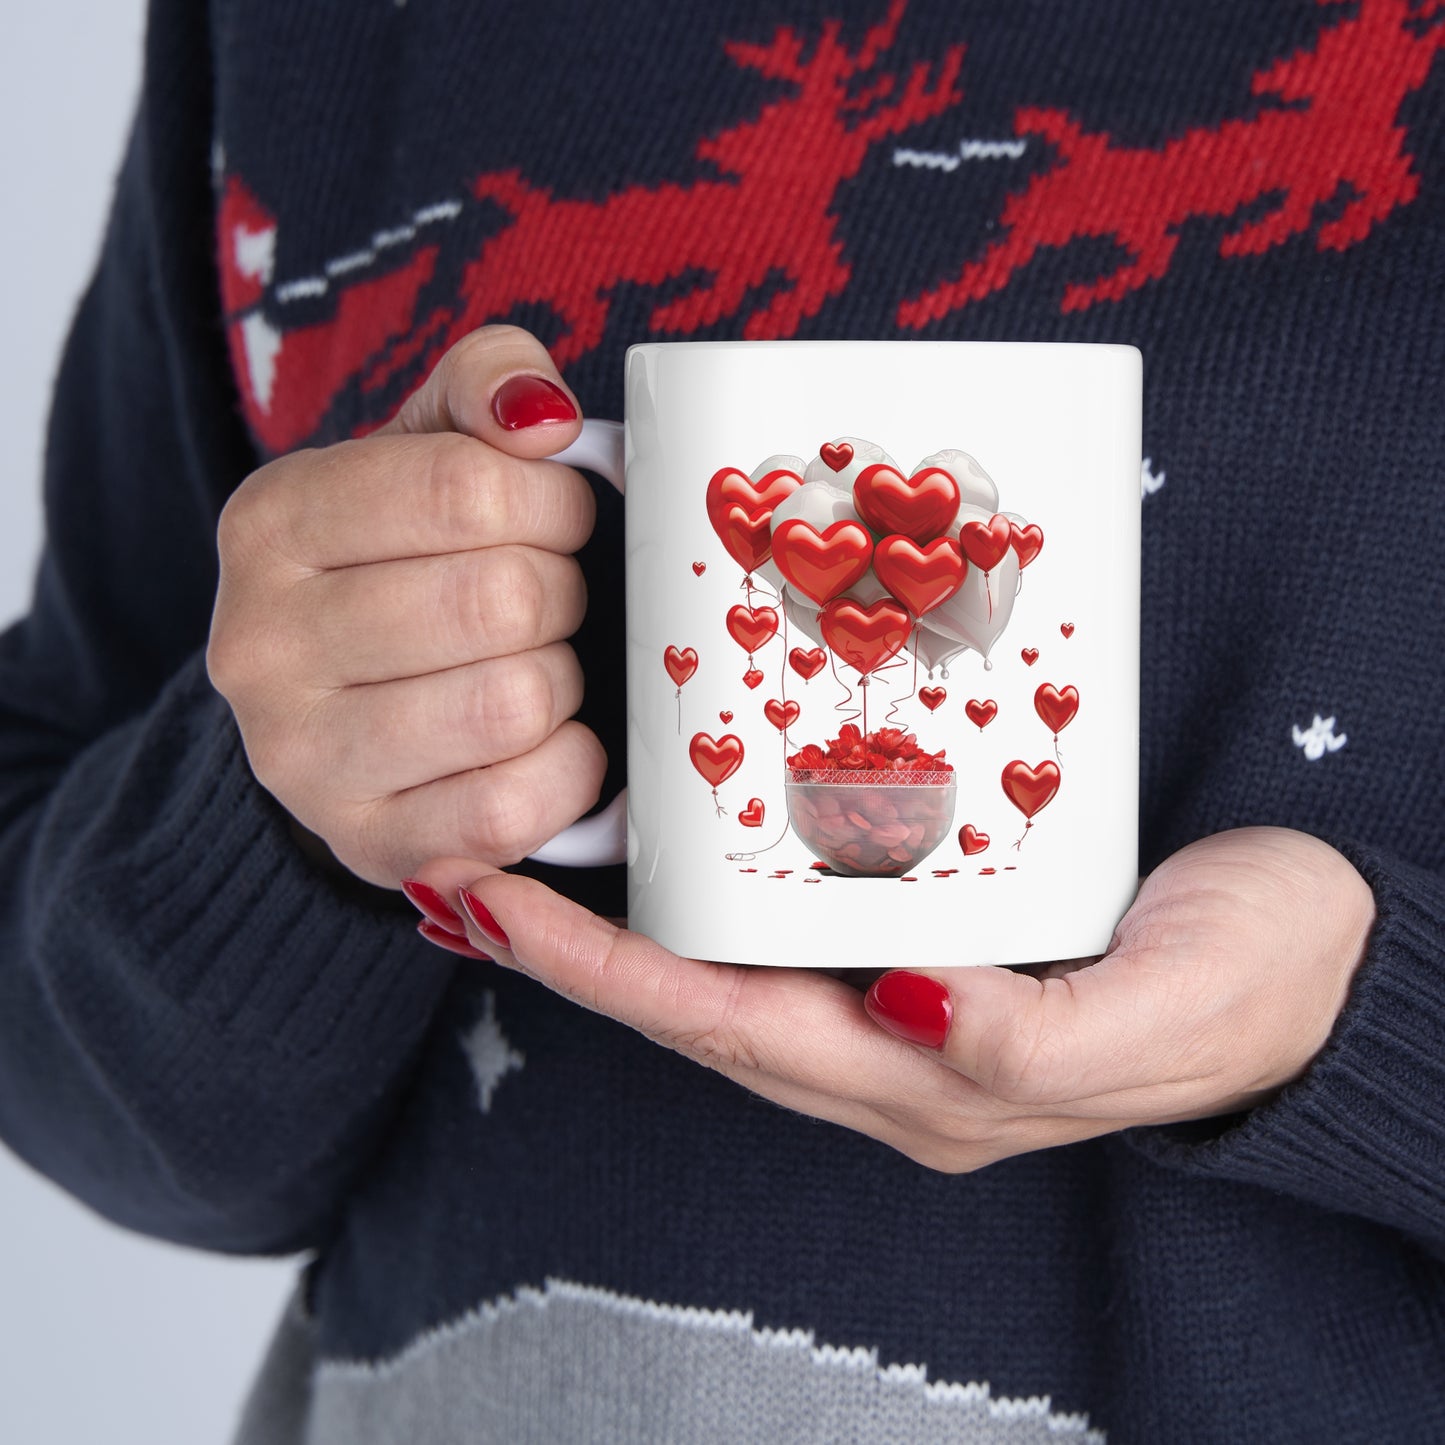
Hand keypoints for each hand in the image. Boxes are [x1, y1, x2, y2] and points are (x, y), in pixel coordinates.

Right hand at [207, 326, 604, 886]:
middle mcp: (260, 645)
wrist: (343, 708)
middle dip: (561, 593)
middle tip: (548, 600)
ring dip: (561, 681)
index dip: (553, 503)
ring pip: (513, 703)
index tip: (557, 519)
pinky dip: (567, 769)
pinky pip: (514, 807)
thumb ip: (486, 385)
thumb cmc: (407, 563)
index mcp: (272, 522)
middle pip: (501, 599)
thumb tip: (543, 416)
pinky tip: (547, 743)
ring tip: (535, 667)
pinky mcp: (369, 845)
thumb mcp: (428, 446)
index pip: (466, 488)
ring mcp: (303, 760)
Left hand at [409, 828, 1374, 1169]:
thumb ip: (1031, 1042)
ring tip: (534, 851)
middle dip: (575, 952)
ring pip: (734, 968)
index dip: (604, 976)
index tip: (494, 906)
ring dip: (627, 924)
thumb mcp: (1162, 1016)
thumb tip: (904, 1007)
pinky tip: (680, 836)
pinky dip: (714, 889)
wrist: (1329, 953)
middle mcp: (897, 1050)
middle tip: (468, 866)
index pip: (729, 1030)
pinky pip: (795, 921)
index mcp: (934, 1083)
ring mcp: (909, 999)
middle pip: (700, 1006)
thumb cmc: (1256, 984)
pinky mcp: (937, 937)